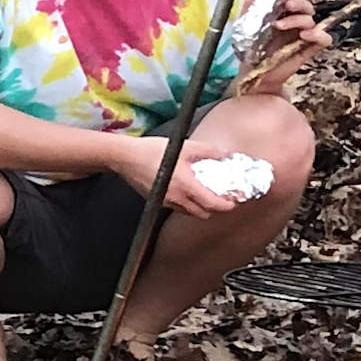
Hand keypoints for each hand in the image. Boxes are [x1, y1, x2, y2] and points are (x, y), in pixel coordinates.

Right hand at [116, 131, 239, 214]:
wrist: (125, 158)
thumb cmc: (152, 151)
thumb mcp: (185, 146)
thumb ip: (208, 151)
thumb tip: (226, 154)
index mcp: (186, 186)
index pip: (212, 204)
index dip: (227, 205)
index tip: (234, 201)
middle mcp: (177, 198)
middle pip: (204, 213)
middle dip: (216, 208)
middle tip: (223, 197)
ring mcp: (167, 202)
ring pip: (191, 213)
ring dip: (202, 207)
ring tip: (206, 194)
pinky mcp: (159, 202)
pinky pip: (179, 208)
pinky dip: (188, 204)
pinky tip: (188, 191)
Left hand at [238, 0, 330, 97]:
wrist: (252, 71)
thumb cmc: (251, 47)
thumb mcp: (246, 21)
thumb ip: (252, 4)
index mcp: (285, 12)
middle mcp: (297, 21)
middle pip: (308, 4)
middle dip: (299, 2)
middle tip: (286, 4)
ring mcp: (304, 35)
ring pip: (312, 19)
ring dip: (296, 19)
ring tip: (279, 25)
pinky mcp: (309, 49)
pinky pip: (324, 38)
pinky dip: (318, 34)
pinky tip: (305, 35)